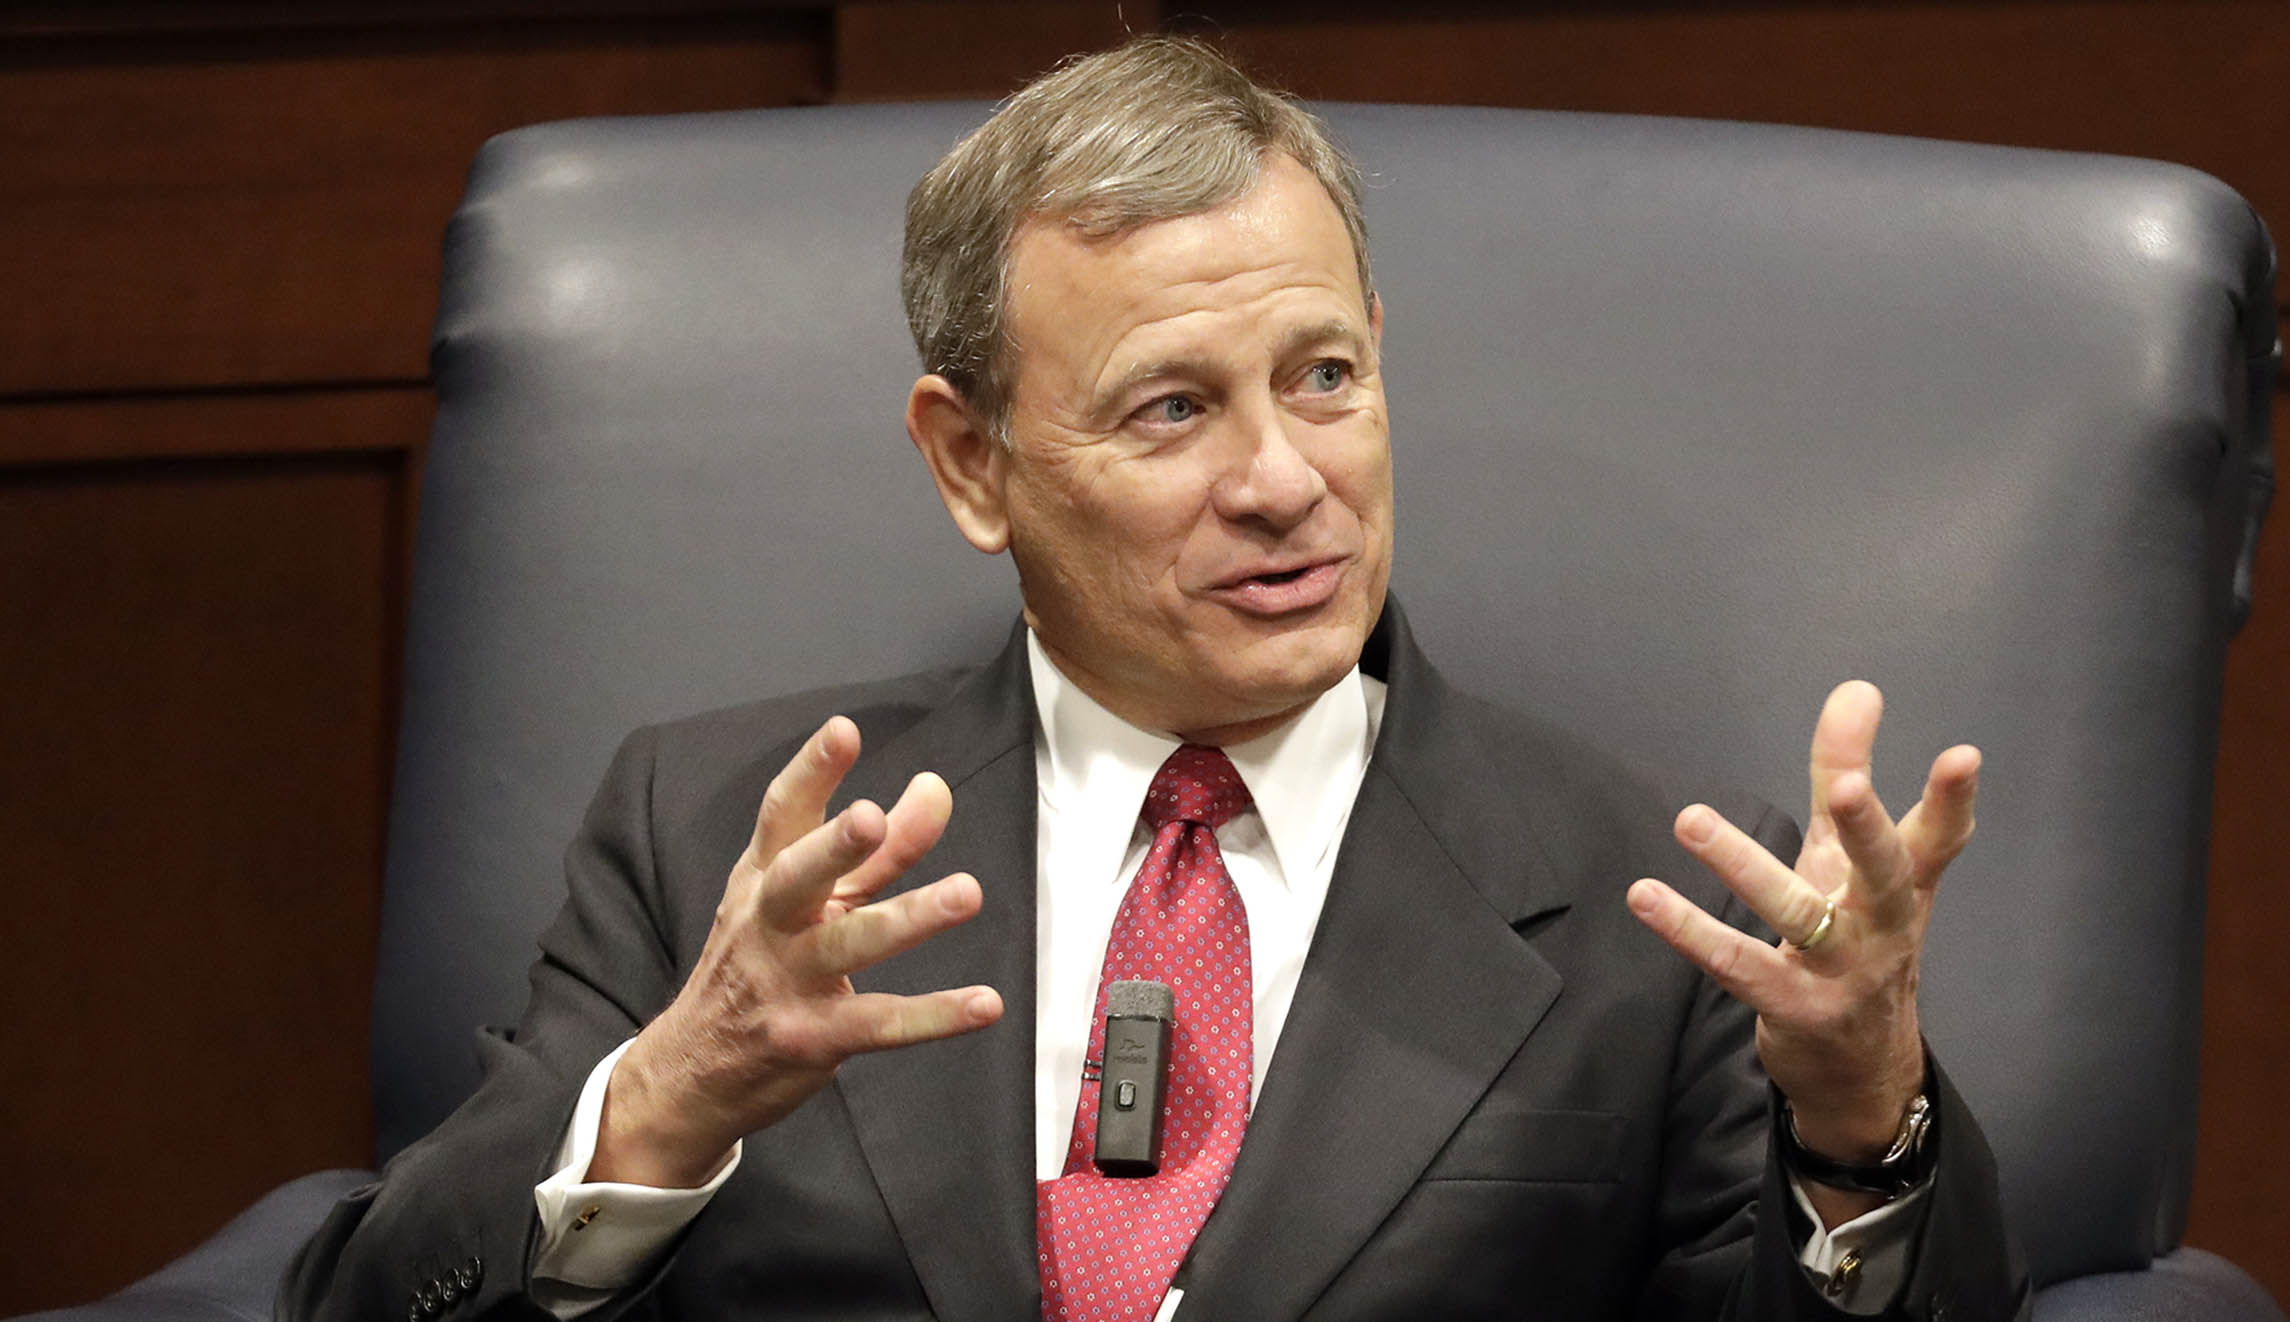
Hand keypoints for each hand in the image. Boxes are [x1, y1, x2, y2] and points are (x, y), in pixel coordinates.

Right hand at [590, 716, 1004, 1186]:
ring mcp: (786, 982)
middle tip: (871, 817)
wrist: (690, 1071)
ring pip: (849, 945)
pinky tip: (985, 1004)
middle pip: (798, 877)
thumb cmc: (760, 964)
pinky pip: (881, 1024)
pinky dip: (936, 1015)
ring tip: (967, 892)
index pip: (781, 815)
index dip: (810, 772)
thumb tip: (935, 788)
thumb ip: (878, 849)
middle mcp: (768, 923)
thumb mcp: (810, 901)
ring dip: (909, 918)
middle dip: (834, 847)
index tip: (843, 731)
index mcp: (763, 878)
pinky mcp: (813, 1038)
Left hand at [1626, 681, 1978, 1220]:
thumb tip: (1857, 689)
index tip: (1964, 755)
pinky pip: (1738, 966)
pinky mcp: (1793, 1008)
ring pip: (1798, 915)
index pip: (1938, 838)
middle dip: (1870, 830)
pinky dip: (1690, 931)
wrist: (1861, 1069)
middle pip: (1885, 875)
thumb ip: (1847, 774)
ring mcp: (1841, 972)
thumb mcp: (1850, 859)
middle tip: (1853, 787)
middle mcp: (1882, 926)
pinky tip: (1645, 896)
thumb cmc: (1857, 940)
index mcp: (1904, 886)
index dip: (1953, 799)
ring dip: (1743, 866)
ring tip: (1691, 820)